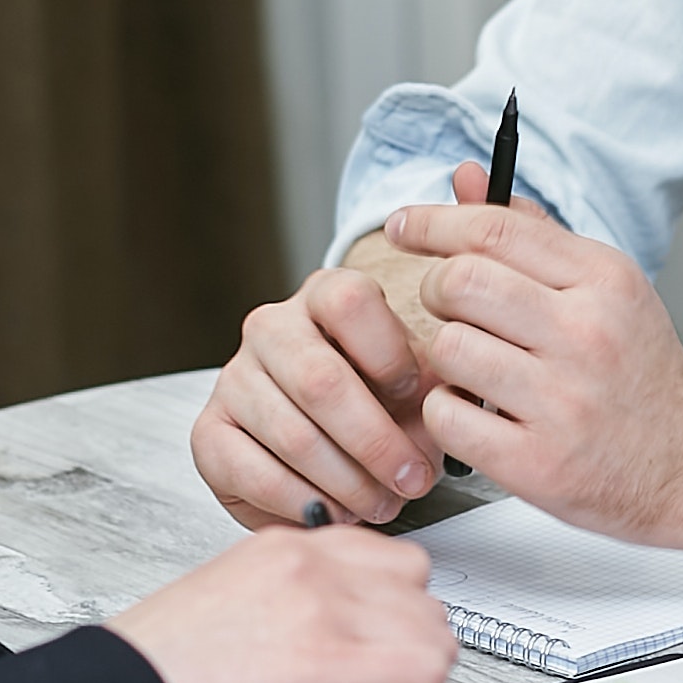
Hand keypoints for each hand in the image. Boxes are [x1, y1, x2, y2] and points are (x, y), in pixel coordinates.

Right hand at [108, 524, 460, 682]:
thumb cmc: (168, 665)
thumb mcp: (239, 598)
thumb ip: (301, 599)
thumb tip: (355, 632)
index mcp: (288, 545)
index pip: (391, 558)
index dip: (386, 614)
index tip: (359, 647)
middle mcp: (312, 564)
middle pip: (423, 594)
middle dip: (404, 646)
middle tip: (359, 681)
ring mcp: (324, 606)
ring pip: (435, 636)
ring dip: (408, 679)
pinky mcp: (329, 659)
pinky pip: (425, 674)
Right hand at [190, 161, 542, 532]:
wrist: (346, 452)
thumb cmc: (397, 400)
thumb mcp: (440, 351)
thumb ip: (463, 273)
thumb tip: (472, 170)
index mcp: (327, 293)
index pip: (351, 299)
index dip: (392, 357)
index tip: (421, 396)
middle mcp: (271, 327)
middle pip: (320, 379)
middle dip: (377, 440)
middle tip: (416, 479)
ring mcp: (235, 379)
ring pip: (291, 433)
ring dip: (348, 480)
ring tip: (386, 502)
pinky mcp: (210, 435)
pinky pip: (251, 471)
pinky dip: (303, 501)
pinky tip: (336, 512)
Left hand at [381, 196, 682, 547]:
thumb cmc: (639, 372)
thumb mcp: (605, 287)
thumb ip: (533, 232)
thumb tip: (467, 179)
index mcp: (604, 280)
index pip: (495, 228)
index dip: (433, 222)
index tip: (404, 226)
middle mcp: (586, 335)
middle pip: (460, 282)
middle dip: (436, 290)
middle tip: (450, 308)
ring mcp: (562, 402)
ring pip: (447, 348)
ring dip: (444, 357)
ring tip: (473, 368)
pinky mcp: (538, 464)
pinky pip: (447, 418)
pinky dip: (447, 414)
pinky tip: (476, 413)